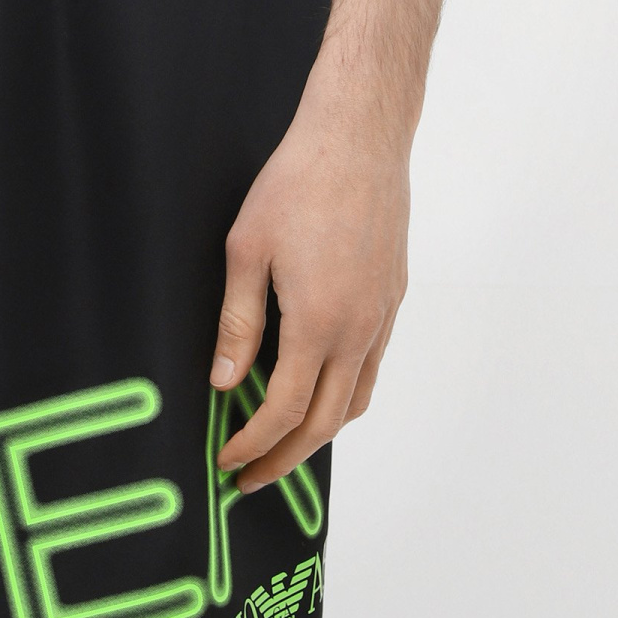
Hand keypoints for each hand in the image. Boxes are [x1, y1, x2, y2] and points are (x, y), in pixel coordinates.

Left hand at [210, 98, 409, 490]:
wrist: (359, 140)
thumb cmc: (298, 183)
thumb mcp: (246, 249)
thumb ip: (237, 322)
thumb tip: (225, 381)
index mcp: (318, 323)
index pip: (284, 410)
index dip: (254, 443)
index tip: (229, 458)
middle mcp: (358, 329)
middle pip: (326, 422)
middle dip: (286, 459)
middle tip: (252, 478)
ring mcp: (381, 315)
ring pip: (356, 399)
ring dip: (320, 434)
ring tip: (283, 445)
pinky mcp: (392, 296)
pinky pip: (372, 366)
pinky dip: (345, 395)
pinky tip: (320, 386)